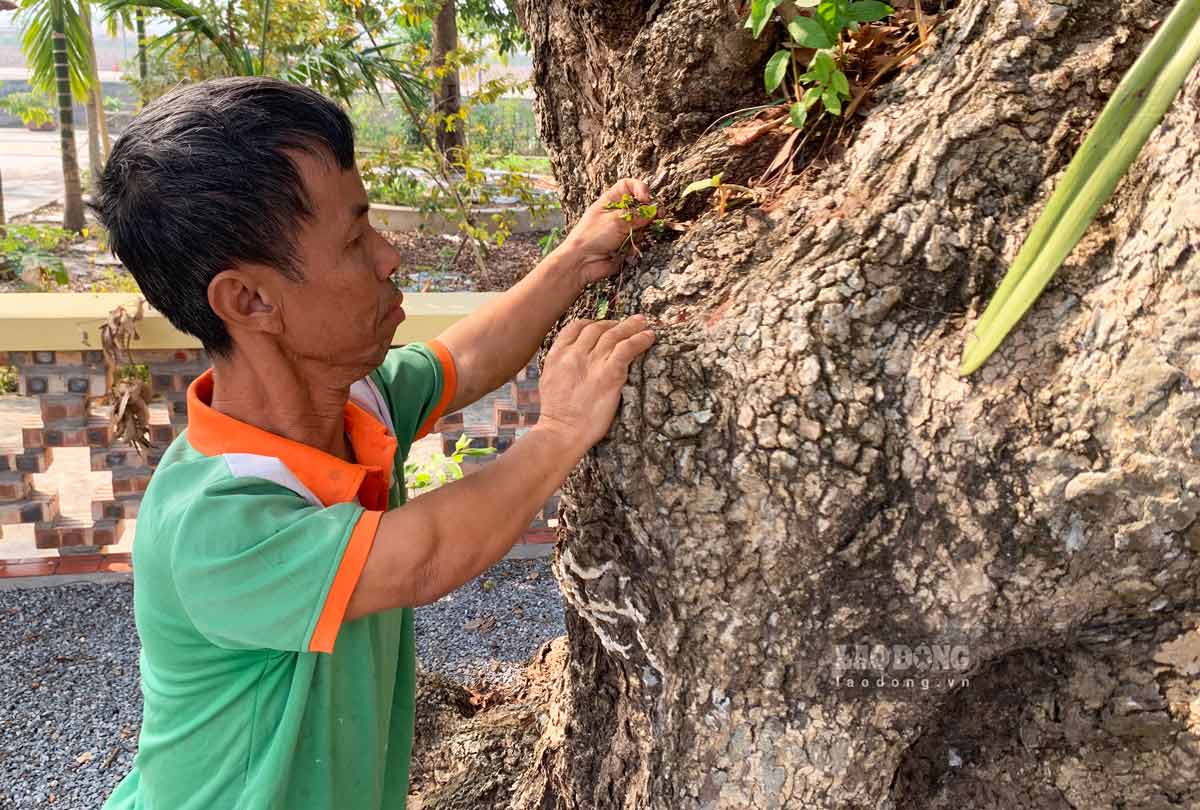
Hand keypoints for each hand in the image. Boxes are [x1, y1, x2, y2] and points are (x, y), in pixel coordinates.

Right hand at [535, 315, 656, 450]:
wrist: (562, 432)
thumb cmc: (557, 414)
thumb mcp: (549, 381)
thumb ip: (562, 365)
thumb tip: (574, 359)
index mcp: (557, 355)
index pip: (576, 327)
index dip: (593, 323)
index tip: (604, 325)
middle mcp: (574, 354)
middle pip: (597, 328)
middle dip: (614, 323)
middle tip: (629, 322)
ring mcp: (592, 363)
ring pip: (614, 334)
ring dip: (631, 326)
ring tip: (643, 323)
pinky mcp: (609, 374)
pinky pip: (627, 348)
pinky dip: (640, 340)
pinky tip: (649, 337)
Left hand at [555, 179, 655, 285]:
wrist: (582, 262)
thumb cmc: (591, 236)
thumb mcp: (616, 220)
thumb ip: (638, 215)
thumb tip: (655, 210)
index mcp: (611, 201)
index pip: (629, 186)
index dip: (640, 189)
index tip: (647, 199)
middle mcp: (618, 213)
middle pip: (641, 206)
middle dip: (649, 212)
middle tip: (658, 217)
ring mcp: (622, 229)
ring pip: (643, 225)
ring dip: (642, 231)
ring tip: (633, 238)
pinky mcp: (626, 244)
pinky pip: (639, 241)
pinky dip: (636, 245)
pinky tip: (627, 250)